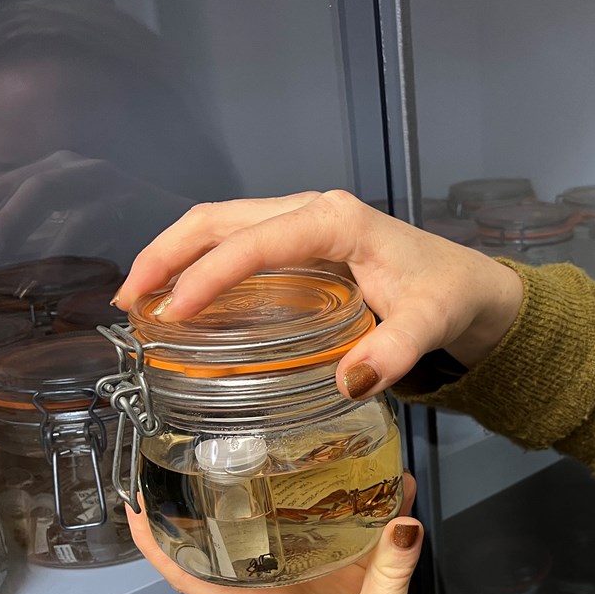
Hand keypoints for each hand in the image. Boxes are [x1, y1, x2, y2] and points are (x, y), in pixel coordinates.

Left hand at [0, 150, 195, 267]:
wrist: (199, 232)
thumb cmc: (137, 236)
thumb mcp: (84, 231)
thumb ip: (50, 238)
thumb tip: (3, 265)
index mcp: (62, 171)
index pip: (3, 185)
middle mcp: (79, 166)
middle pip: (16, 183)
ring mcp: (103, 177)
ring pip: (42, 192)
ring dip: (11, 225)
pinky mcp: (125, 196)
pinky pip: (81, 220)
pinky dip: (58, 249)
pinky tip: (40, 278)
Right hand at [111, 191, 524, 398]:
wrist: (467, 284)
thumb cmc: (447, 297)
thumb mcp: (429, 324)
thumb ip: (396, 352)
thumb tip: (350, 383)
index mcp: (336, 221)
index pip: (254, 242)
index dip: (207, 275)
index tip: (172, 314)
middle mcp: (311, 210)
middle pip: (219, 220)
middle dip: (166, 255)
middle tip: (127, 303)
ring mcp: (301, 220)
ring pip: (219, 224)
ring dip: (172, 255)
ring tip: (137, 300)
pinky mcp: (298, 238)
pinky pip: (234, 240)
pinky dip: (197, 262)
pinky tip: (178, 298)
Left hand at [125, 472, 475, 593]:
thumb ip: (389, 571)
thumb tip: (401, 521)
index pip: (193, 577)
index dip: (159, 545)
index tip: (137, 507)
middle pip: (248, 544)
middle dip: (237, 502)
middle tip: (232, 455)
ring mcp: (318, 592)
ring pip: (305, 536)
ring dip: (314, 502)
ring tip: (320, 458)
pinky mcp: (352, 592)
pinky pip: (354, 545)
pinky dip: (371, 522)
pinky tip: (392, 496)